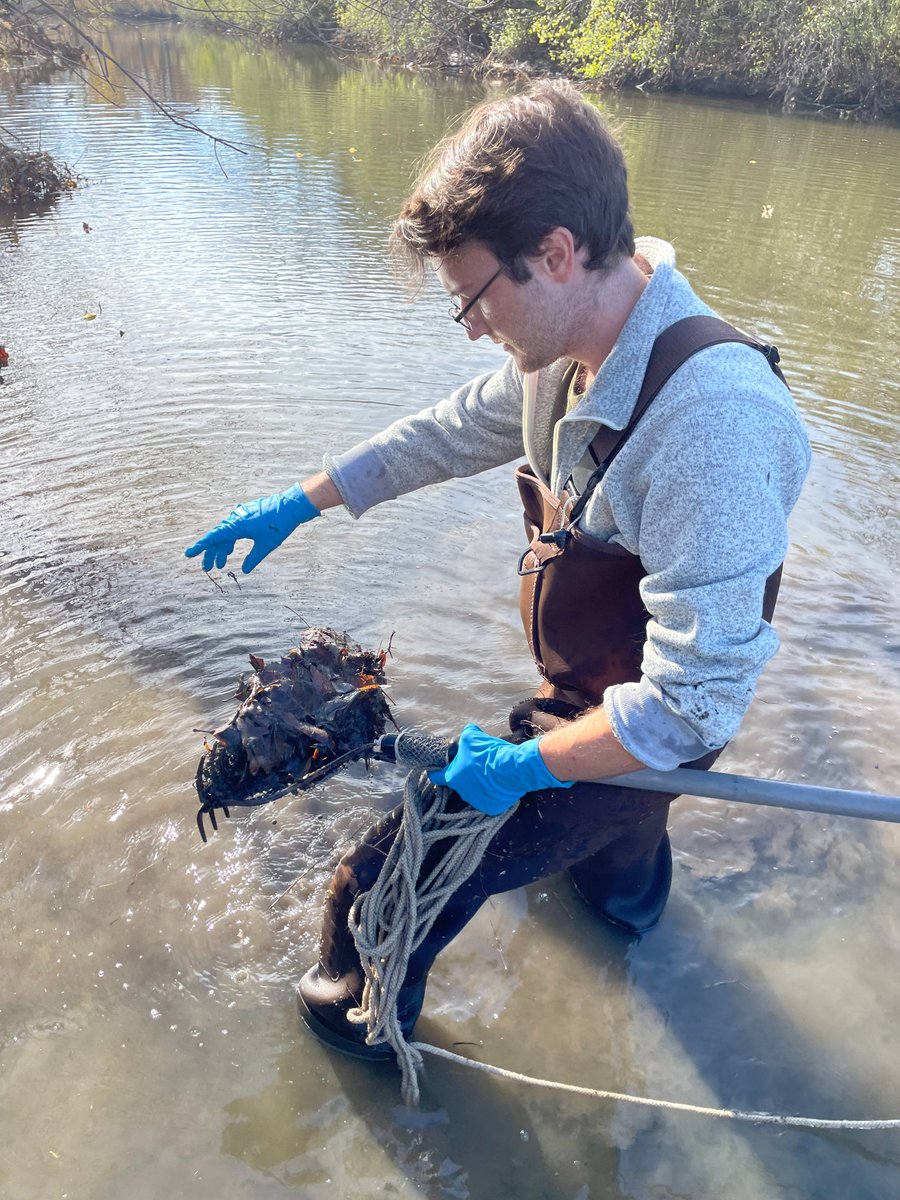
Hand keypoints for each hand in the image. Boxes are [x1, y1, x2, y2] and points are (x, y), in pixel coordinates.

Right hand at [185, 483, 319, 573]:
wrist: (291, 506)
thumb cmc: (279, 525)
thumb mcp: (266, 546)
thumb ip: (253, 558)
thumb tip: (244, 570)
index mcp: (236, 525)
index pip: (214, 537)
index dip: (200, 547)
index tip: (188, 554)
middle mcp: (235, 518)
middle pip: (218, 537)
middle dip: (211, 554)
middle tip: (207, 568)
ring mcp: (241, 515)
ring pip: (225, 534)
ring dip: (221, 548)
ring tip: (220, 564)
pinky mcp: (247, 514)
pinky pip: (233, 529)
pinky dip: (230, 540)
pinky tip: (228, 550)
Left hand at [428, 723, 571, 814]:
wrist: (513, 768)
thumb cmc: (488, 753)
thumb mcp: (471, 736)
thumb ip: (464, 735)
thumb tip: (466, 733)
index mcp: (452, 777)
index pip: (436, 777)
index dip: (436, 771)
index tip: (438, 768)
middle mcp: (462, 793)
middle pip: (460, 782)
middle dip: (466, 774)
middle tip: (477, 764)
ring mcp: (477, 802)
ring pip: (475, 791)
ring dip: (480, 783)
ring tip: (492, 772)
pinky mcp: (492, 808)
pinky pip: (490, 799)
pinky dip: (494, 792)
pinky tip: (500, 783)